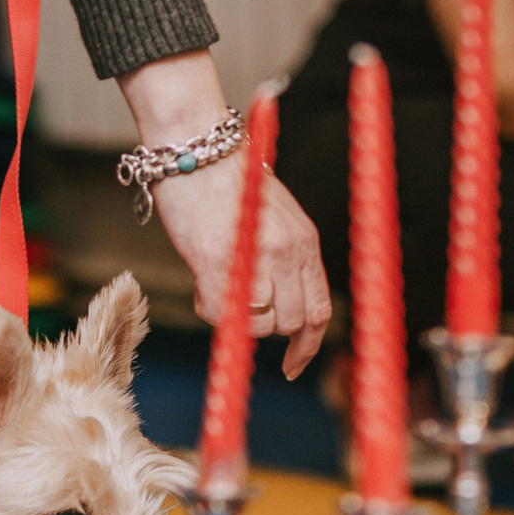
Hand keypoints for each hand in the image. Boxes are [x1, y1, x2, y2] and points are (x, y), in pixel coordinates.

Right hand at [152, 158, 330, 378]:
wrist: (194, 148)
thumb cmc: (227, 182)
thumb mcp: (274, 218)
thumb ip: (283, 259)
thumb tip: (274, 304)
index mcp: (305, 241)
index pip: (319, 310)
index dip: (307, 346)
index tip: (291, 366)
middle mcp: (287, 251)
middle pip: (289, 323)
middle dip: (264, 327)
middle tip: (240, 307)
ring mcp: (255, 257)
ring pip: (256, 324)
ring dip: (235, 317)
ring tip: (216, 286)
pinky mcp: (216, 261)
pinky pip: (221, 312)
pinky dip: (209, 308)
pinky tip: (202, 286)